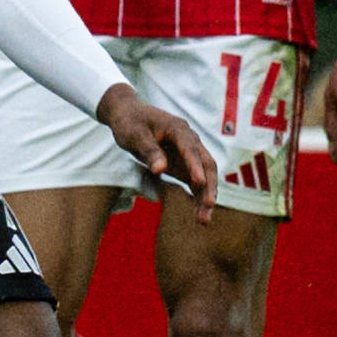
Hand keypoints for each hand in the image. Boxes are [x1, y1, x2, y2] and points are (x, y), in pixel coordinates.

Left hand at [95, 83, 217, 218]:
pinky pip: (195, 183)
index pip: (190, 148)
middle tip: (208, 206)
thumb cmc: (130, 123)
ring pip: (204, 176)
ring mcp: (189, 154)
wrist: (128, 116)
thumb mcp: (134, 136)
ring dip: (205, 196)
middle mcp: (189, 141)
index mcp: (178, 129)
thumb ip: (149, 151)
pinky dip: (198, 197)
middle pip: (206, 164)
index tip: (199, 183)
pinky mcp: (184, 165)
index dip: (195, 165)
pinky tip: (199, 215)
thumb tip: (160, 170)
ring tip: (204, 220)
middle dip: (209, 186)